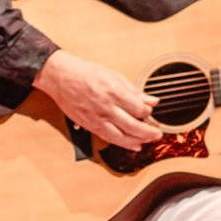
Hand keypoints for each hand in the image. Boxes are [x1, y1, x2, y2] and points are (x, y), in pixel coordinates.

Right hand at [35, 48, 164, 149]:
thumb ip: (134, 91)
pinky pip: (110, 139)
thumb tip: (152, 100)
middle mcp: (106, 107)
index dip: (147, 112)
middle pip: (134, 126)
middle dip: (149, 132)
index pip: (139, 109)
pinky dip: (124, 144)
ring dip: (139, 140)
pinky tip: (134, 146)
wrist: (61, 78)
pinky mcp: (90, 125)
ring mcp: (97, 118)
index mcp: (114, 92)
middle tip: (158, 133)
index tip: (148, 111)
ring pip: (122, 136)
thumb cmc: (86, 74)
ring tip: (149, 140)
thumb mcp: (114, 76)